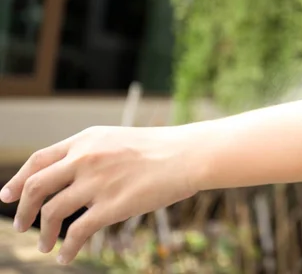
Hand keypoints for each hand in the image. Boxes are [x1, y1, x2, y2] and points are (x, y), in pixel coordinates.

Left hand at [0, 125, 196, 264]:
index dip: (17, 180)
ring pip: (52, 212)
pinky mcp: (112, 206)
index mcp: (86, 140)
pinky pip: (77, 232)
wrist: (187, 154)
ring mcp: (97, 182)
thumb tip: (69, 175)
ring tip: (45, 246)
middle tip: (20, 225)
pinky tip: (68, 256)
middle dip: (21, 210)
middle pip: (36, 186)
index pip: (38, 160)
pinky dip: (68, 248)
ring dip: (44, 234)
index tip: (5, 196)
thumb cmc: (159, 148)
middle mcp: (85, 159)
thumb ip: (91, 153)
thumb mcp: (117, 140)